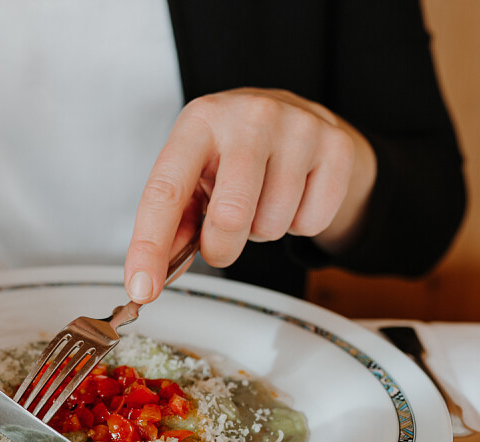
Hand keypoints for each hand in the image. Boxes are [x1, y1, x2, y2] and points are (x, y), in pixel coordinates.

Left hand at [124, 88, 376, 301]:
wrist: (299, 118)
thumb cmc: (235, 151)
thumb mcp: (195, 173)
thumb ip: (174, 224)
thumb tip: (153, 277)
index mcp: (200, 121)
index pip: (166, 191)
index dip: (150, 246)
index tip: (142, 288)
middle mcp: (249, 116)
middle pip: (230, 216)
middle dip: (221, 248)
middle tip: (222, 237)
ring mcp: (299, 127)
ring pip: (272, 225)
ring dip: (262, 231)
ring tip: (262, 199)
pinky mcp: (337, 147)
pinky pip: (311, 223)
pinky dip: (299, 224)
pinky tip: (294, 194)